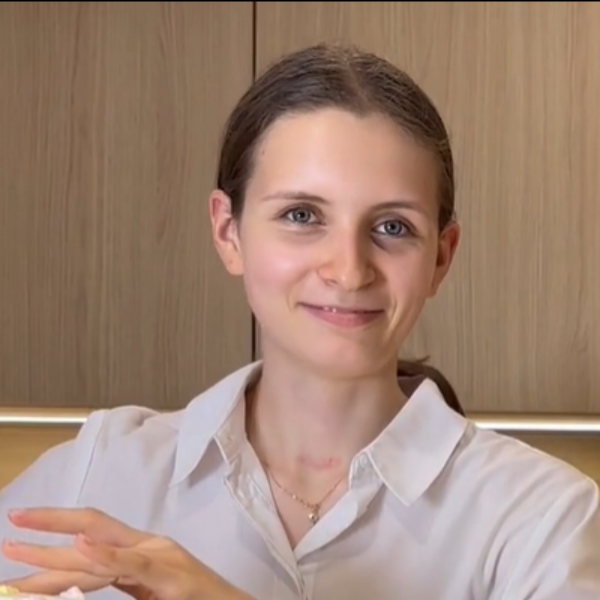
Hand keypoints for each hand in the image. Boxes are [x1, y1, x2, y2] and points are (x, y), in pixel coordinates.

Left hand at [1, 508, 250, 599]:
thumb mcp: (147, 591)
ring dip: (59, 553)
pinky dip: (106, 556)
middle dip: (47, 535)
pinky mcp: (171, 575)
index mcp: (141, 550)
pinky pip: (133, 566)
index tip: (21, 529)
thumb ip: (117, 579)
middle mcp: (148, 546)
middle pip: (92, 534)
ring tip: (21, 549)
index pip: (93, 531)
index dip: (57, 524)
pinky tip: (82, 548)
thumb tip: (75, 584)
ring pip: (103, 550)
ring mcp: (160, 558)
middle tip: (9, 533)